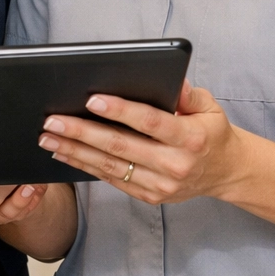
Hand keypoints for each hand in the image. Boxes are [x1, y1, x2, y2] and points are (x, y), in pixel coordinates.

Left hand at [37, 81, 241, 204]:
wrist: (225, 171)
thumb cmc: (211, 131)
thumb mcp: (209, 106)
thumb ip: (189, 93)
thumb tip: (171, 79)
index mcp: (190, 138)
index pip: (150, 122)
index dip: (120, 111)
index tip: (91, 100)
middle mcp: (174, 165)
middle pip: (120, 146)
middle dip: (82, 132)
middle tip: (53, 120)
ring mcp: (160, 185)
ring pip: (110, 166)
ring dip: (75, 151)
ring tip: (49, 137)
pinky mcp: (149, 196)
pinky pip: (112, 180)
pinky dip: (86, 166)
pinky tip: (65, 153)